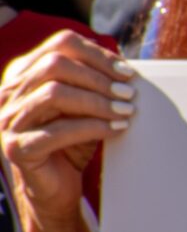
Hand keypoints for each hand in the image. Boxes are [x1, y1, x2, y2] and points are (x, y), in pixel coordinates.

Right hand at [0, 32, 131, 231]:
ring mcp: (7, 120)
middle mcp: (8, 93)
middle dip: (99, 78)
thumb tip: (128, 68)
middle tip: (129, 93)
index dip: (97, 54)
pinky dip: (92, 127)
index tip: (128, 72)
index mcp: (23, 74)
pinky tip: (115, 130)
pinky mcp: (17, 148)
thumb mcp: (84, 106)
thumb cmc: (72, 141)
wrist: (55, 186)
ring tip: (126, 111)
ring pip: (54, 93)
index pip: (59, 45)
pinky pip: (57, 130)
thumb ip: (95, 83)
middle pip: (55, 64)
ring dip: (97, 101)